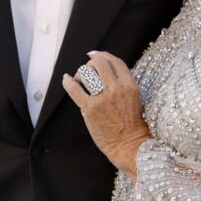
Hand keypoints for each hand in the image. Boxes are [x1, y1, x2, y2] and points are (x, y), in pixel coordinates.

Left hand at [62, 51, 150, 178]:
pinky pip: (75, 89)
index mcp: (130, 85)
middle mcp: (117, 88)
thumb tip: (103, 73)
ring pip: (88, 72)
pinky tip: (66, 80)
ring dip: (81, 73)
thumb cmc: (132, 125)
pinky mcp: (91, 109)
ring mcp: (103, 98)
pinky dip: (68, 82)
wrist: (129, 145)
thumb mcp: (134, 99)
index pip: (115, 61)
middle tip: (86, 71)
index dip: (103, 55)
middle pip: (100, 63)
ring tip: (79, 80)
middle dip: (90, 63)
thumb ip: (122, 85)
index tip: (94, 55)